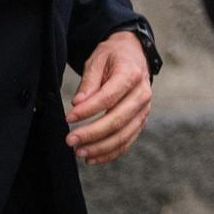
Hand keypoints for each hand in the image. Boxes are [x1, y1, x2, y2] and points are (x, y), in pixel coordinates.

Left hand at [66, 30, 153, 165]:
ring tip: (79, 152)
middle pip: (118, 119)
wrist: (135, 55)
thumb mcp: (98, 60)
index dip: (88, 110)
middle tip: (70, 140)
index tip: (68, 118)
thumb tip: (79, 103)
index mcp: (132, 74)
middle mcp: (142, 94)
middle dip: (92, 133)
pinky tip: (92, 158)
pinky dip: (110, 153)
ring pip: (123, 134)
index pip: (109, 97)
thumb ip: (89, 82)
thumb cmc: (114, 56)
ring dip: (100, 147)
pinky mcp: (141, 120)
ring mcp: (144, 109)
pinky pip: (127, 141)